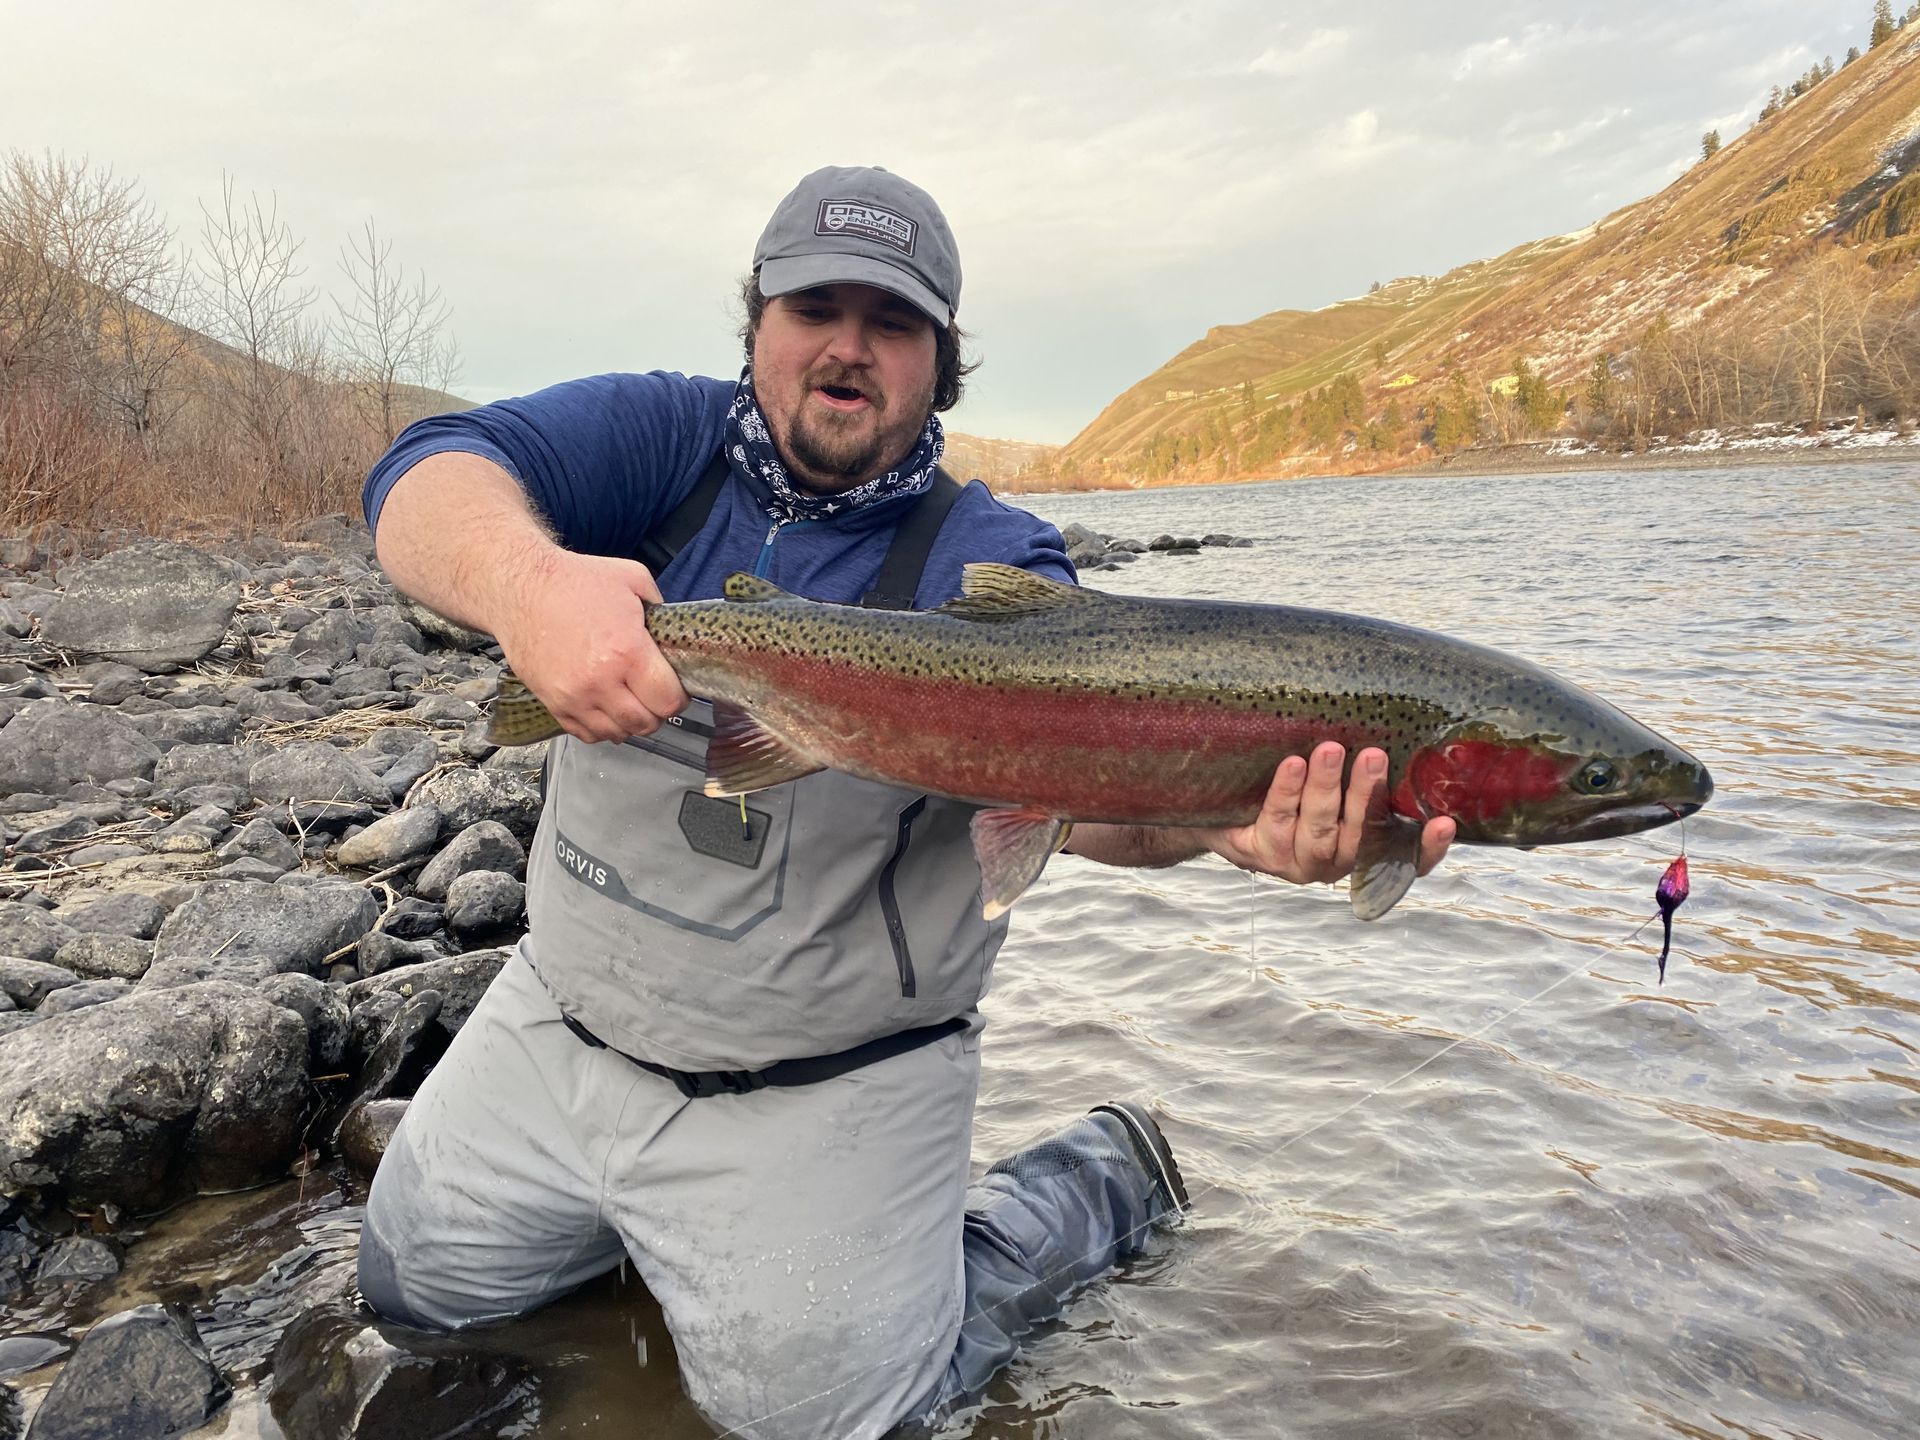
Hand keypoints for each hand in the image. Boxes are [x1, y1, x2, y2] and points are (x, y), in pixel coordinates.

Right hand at [494, 548, 687, 742]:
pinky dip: (601, 727)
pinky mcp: (553, 704)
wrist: (520, 588)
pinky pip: (587, 734)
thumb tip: (671, 631)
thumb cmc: (573, 581)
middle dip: (656, 712)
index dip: (678, 697)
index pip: (667, 700)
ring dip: (630, 722)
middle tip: (654, 695)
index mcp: (626, 651)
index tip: (675, 689)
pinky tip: (605, 707)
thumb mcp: (632, 578)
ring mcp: (574, 697)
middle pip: (645, 723)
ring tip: (630, 701)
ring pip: (617, 733)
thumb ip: (660, 607)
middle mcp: (600, 681)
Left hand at [1204, 743, 1454, 884]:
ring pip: (1319, 830)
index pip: (1406, 858)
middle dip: (1367, 795)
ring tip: (1329, 750)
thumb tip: (1392, 709)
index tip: (1445, 823)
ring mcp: (1299, 862)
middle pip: (1361, 835)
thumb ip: (1360, 762)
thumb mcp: (1333, 778)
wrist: (1223, 807)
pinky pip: (1277, 822)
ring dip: (1326, 789)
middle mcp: (1336, 861)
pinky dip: (1286, 792)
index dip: (1428, 847)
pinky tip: (1292, 766)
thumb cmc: (1293, 787)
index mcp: (1364, 847)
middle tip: (1373, 756)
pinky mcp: (1262, 854)